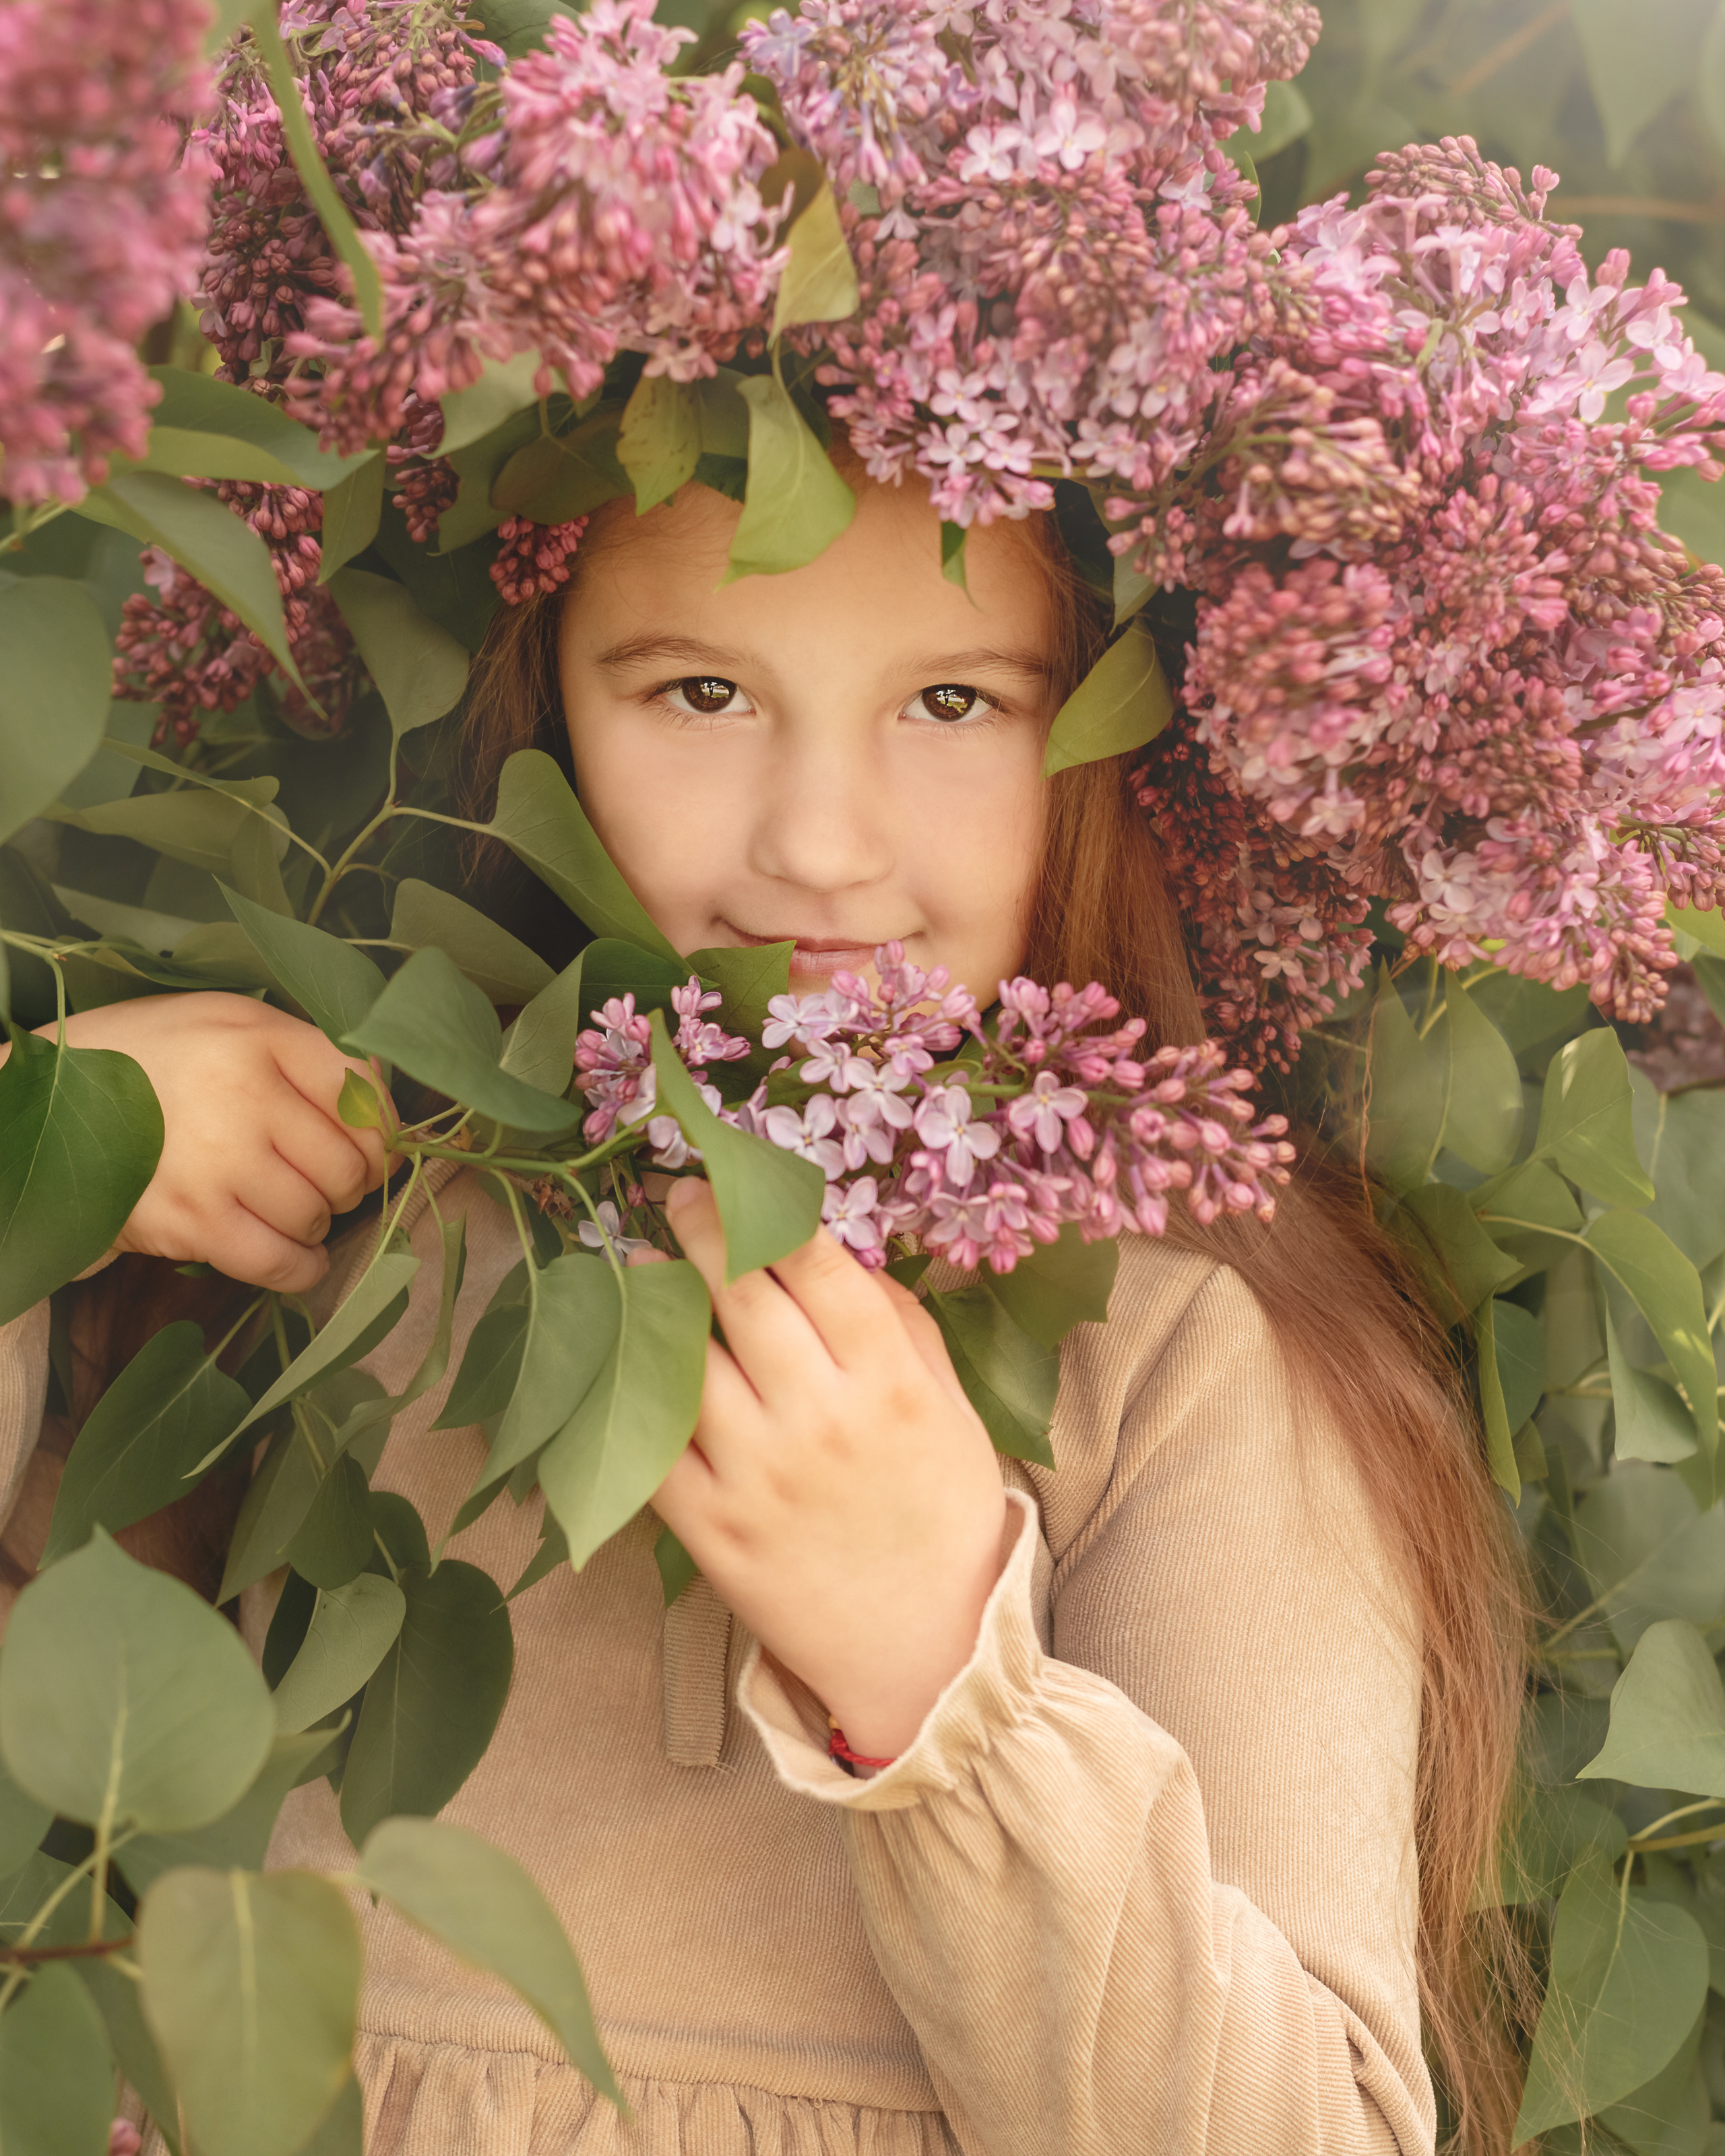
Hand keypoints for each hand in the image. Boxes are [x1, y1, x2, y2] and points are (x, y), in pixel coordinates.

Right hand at [2, 993, 390, 1292]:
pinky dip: (301, 1268)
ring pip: (316, 1212)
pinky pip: (277, 1261)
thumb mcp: (218, 1021)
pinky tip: (298, 1258)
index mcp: (254, 1036)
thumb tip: (377, 1100)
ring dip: (318, 1221)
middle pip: (347, 1160)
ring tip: (295, 1210)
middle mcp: (242, 1095)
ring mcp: (216, 1162)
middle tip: (329, 1183)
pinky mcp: (188, 1221)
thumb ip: (298, 1049)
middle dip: (350, 1182)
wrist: (37, 1108)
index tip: (373, 1146)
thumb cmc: (144, 1060)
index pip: (360, 1089)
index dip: (381, 1128)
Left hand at [649, 1179, 1008, 1759]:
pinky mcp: (711, 1530)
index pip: (816, 1265)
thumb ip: (899, 1322)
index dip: (763, 1208)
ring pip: (685, 1357)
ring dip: (653, 1296)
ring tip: (638, 1263)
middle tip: (677, 1198)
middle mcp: (821, 1421)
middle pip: (741, 1293)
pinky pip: (650, 1443)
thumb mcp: (951, 1408)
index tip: (731, 1178)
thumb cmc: (942, 1515)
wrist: (923, 1651)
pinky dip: (627, 1392)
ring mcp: (758, 1477)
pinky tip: (621, 1354)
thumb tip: (833, 1250)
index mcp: (889, 1384)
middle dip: (700, 1228)